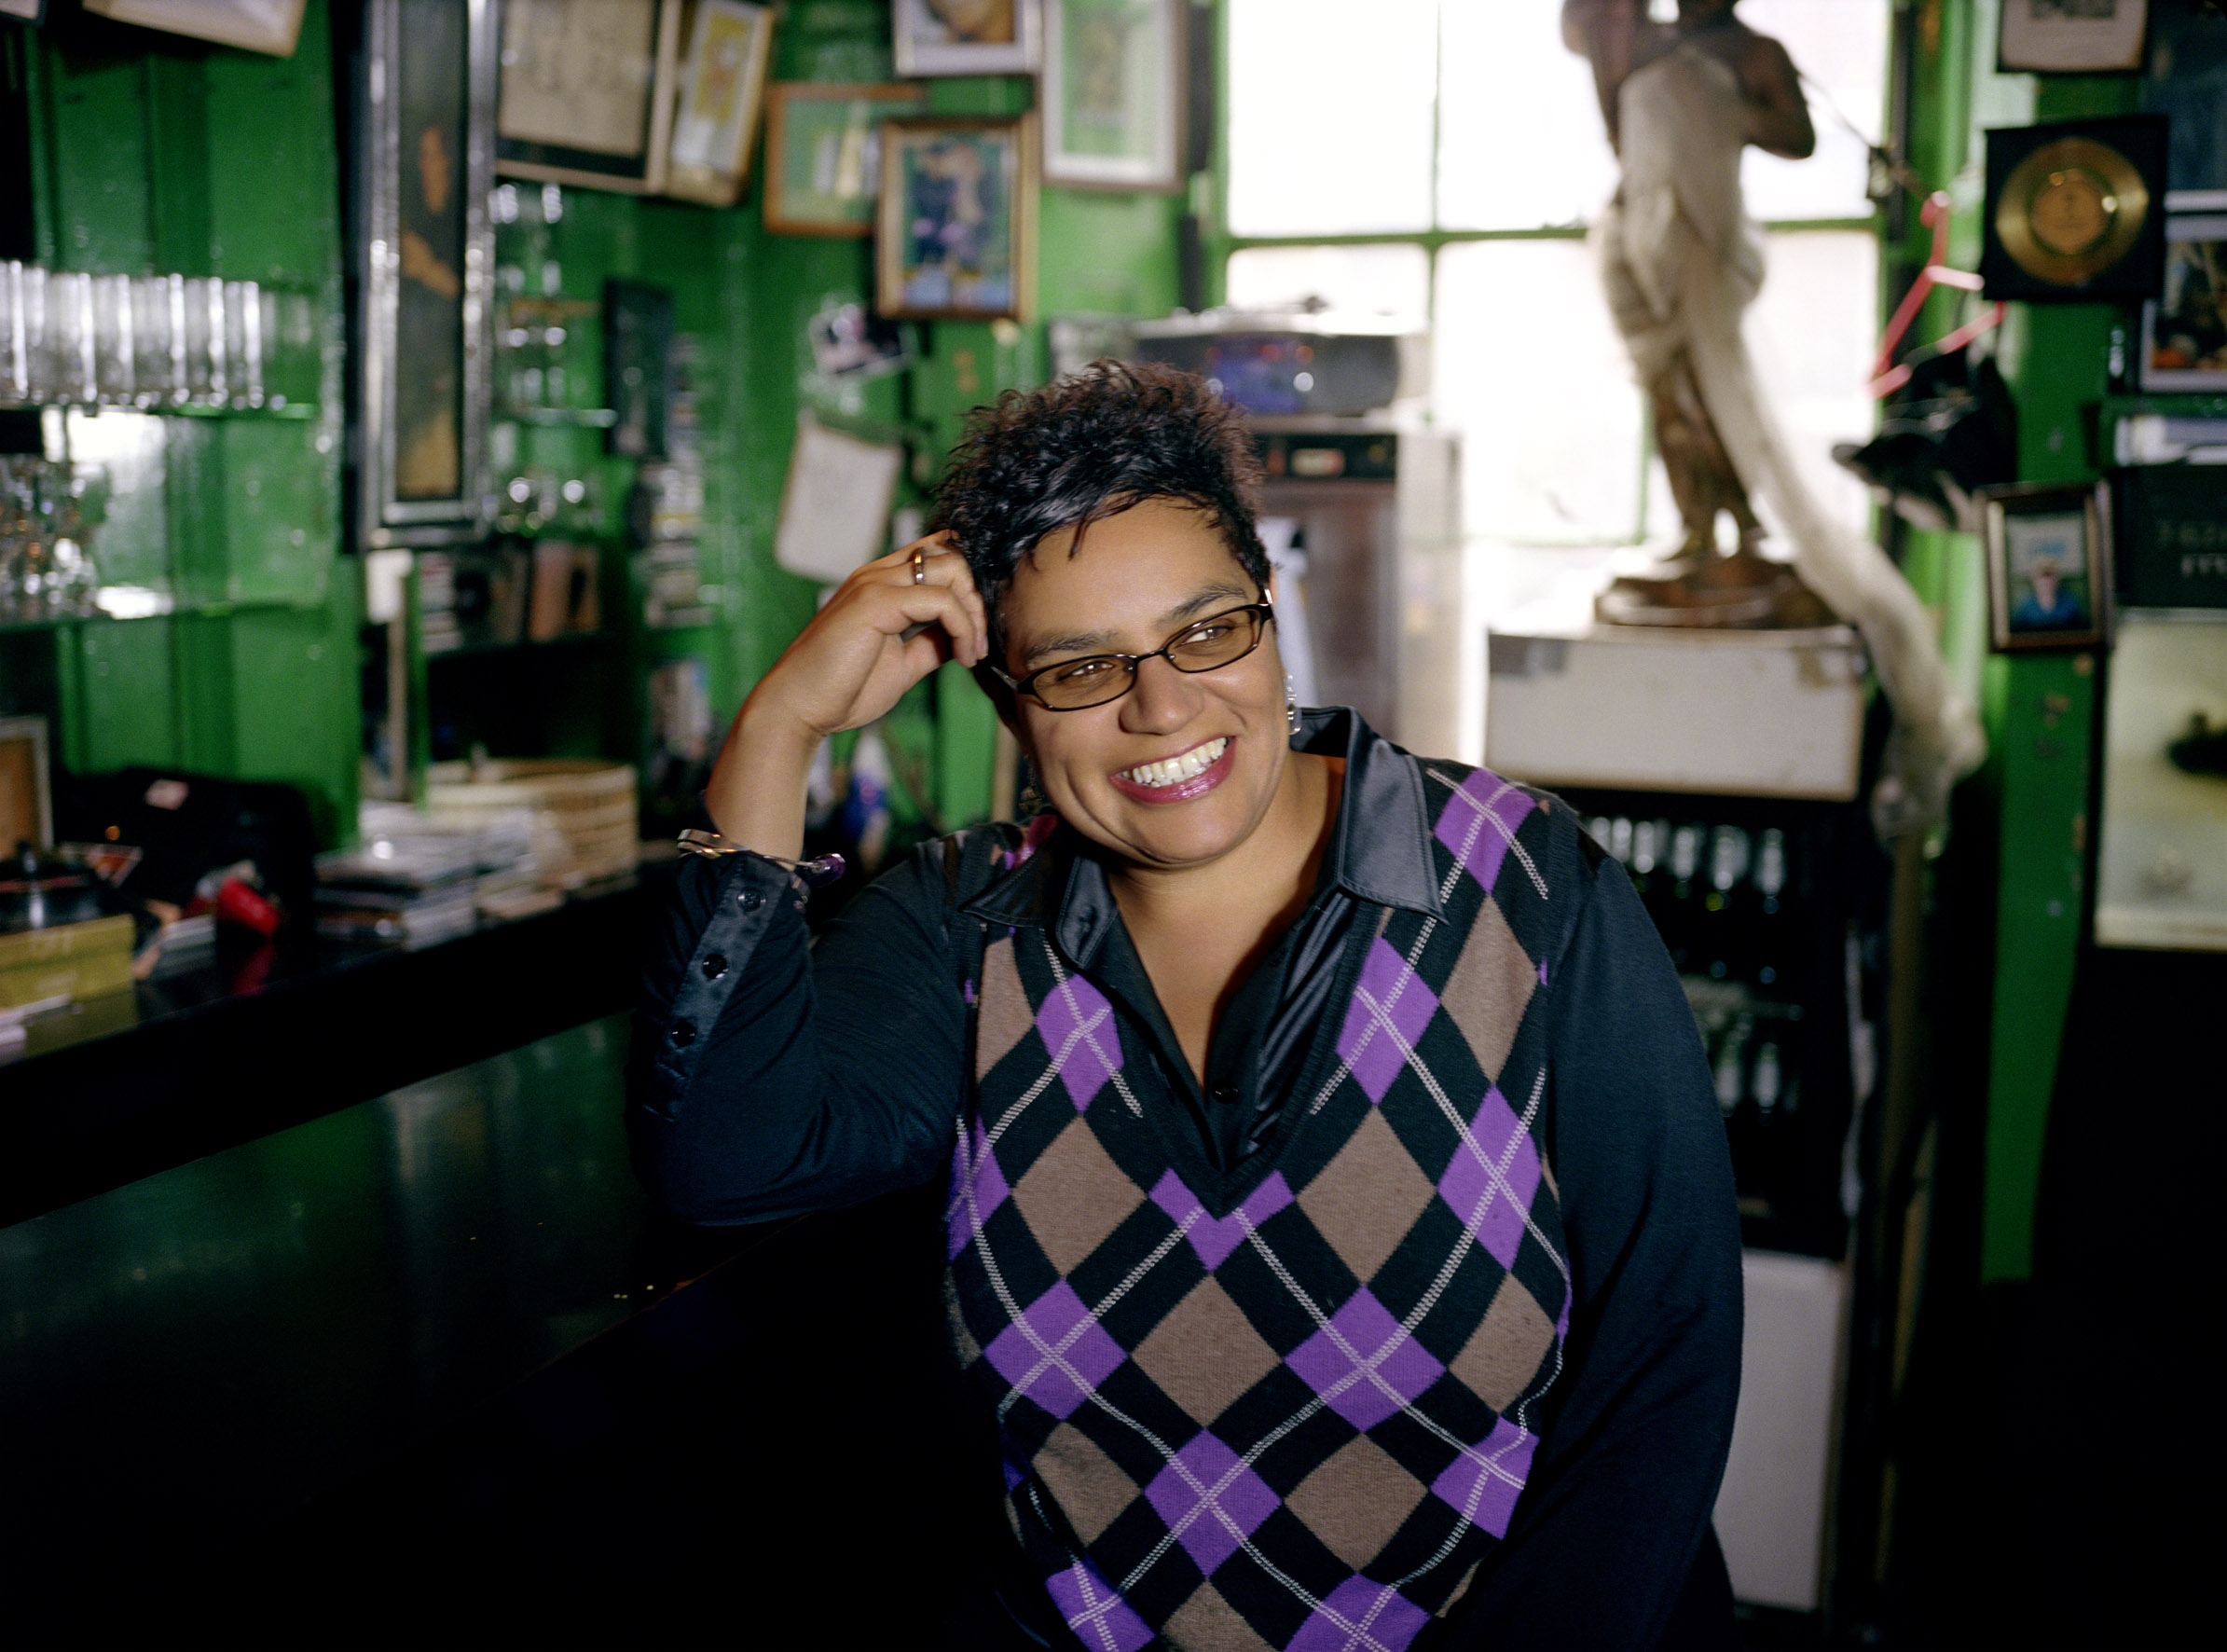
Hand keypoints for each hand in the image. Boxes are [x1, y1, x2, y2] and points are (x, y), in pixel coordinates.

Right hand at [745, 531, 989, 744]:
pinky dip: (963, 628)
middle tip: (980, 644)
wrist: (799, 708)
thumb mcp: (902, 664)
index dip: (968, 584)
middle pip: (951, 553)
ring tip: (973, 653)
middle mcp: (877, 574)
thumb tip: (963, 636)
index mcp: (881, 583)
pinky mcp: (875, 602)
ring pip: (951, 568)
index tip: (977, 632)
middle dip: (978, 597)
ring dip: (975, 612)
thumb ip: (931, 644)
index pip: (936, 553)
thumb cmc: (843, 690)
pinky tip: (963, 659)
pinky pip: (940, 600)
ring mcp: (874, 583)